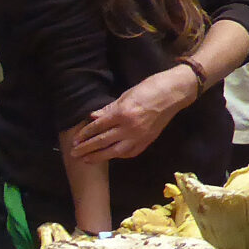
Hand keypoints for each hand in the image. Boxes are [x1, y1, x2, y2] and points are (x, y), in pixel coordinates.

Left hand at [65, 68, 195, 163]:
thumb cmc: (149, 88)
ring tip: (86, 160)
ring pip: (114, 152)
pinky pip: (128, 153)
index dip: (85, 134)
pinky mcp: (147, 142)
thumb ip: (108, 109)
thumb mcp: (126, 95)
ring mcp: (139, 137)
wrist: (174, 94)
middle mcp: (129, 128)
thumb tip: (93, 117)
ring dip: (98, 157)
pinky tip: (108, 156)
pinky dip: (117, 155)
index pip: (98, 127)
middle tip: (74, 154)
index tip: (75, 140)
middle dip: (86, 148)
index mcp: (123, 113)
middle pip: (103, 141)